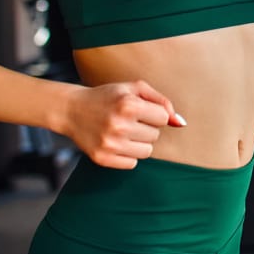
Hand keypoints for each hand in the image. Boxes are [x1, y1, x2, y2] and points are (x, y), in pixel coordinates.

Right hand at [64, 79, 184, 168]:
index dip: (153, 113)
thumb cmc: (108, 96)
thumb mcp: (134, 89)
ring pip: (147, 152)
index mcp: (129, 105)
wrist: (73, 109)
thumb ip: (162, 102)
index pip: (163, 118)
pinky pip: (132, 164)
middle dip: (146, 127)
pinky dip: (128, 154)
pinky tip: (116, 142)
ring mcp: (110, 144)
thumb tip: (180, 123)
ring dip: (140, 142)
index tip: (140, 110)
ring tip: (124, 131)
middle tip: (128, 120)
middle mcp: (119, 125)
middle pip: (155, 136)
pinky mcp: (103, 158)